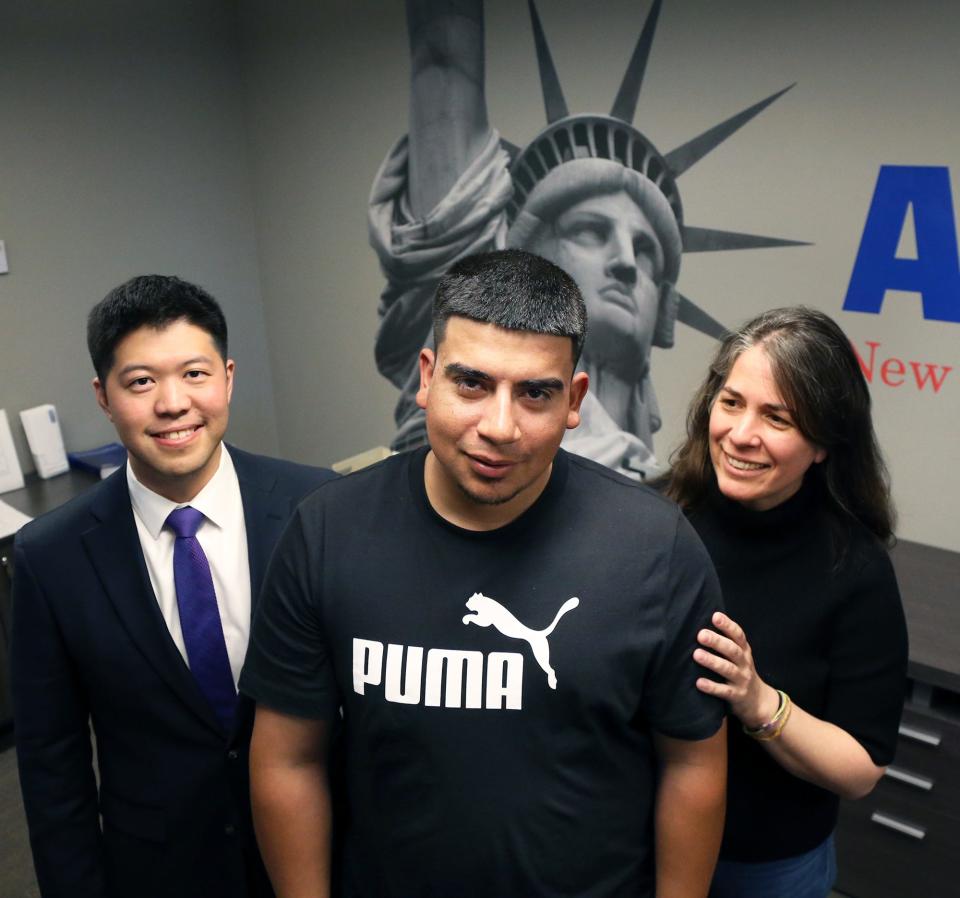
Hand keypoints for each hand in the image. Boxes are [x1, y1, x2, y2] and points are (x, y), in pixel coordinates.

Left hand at [694, 611, 778, 729]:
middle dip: (717, 641)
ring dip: (712, 661)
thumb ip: (726, 643)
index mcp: (744, 651)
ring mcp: (742, 680)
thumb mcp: (739, 656)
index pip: (738, 635)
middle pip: (732, 650)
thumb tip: (701, 625)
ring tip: (697, 654)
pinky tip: (699, 682)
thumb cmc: (740, 672)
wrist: (758, 701)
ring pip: (728, 669)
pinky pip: (724, 691)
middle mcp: (745, 664)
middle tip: (701, 634)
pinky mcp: (737, 696)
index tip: (715, 616)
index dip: (728, 625)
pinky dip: (712, 687)